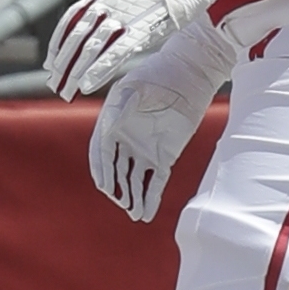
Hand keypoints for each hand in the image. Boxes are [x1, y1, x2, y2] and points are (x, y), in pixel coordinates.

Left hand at [45, 0, 280, 95]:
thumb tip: (102, 8)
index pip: (72, 19)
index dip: (59, 41)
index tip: (51, 59)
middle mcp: (108, 2)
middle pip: (76, 36)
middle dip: (62, 62)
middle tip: (53, 81)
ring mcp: (124, 15)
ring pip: (91, 47)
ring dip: (75, 70)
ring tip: (65, 89)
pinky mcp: (143, 27)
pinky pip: (115, 52)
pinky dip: (99, 69)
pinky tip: (87, 83)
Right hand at [87, 11, 237, 221]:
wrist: (187, 75)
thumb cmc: (156, 75)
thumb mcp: (134, 88)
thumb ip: (120, 109)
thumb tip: (108, 130)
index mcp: (112, 123)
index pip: (101, 152)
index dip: (102, 171)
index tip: (105, 187)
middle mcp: (125, 139)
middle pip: (116, 170)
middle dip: (117, 188)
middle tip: (121, 203)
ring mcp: (144, 149)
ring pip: (135, 180)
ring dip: (133, 198)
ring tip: (134, 214)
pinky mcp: (164, 156)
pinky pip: (156, 182)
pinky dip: (151, 198)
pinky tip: (146, 214)